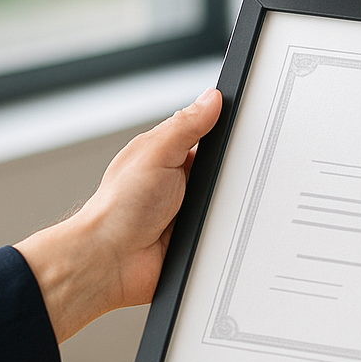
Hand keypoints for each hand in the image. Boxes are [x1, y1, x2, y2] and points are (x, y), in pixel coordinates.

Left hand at [15, 89, 222, 340]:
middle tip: (235, 171)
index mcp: (168, 156)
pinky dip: (231, 229)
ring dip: (232, 202)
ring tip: (221, 203)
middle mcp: (181, 183)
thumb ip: (185, 125)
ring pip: (231, 200)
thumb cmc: (117, 209)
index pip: (209, 137)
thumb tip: (211, 99)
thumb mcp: (156, 153)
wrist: (110, 263)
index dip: (228, 133)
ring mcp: (191, 212)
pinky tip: (225, 226)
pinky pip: (228, 230)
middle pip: (225, 170)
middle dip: (236, 171)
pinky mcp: (199, 238)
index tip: (250, 127)